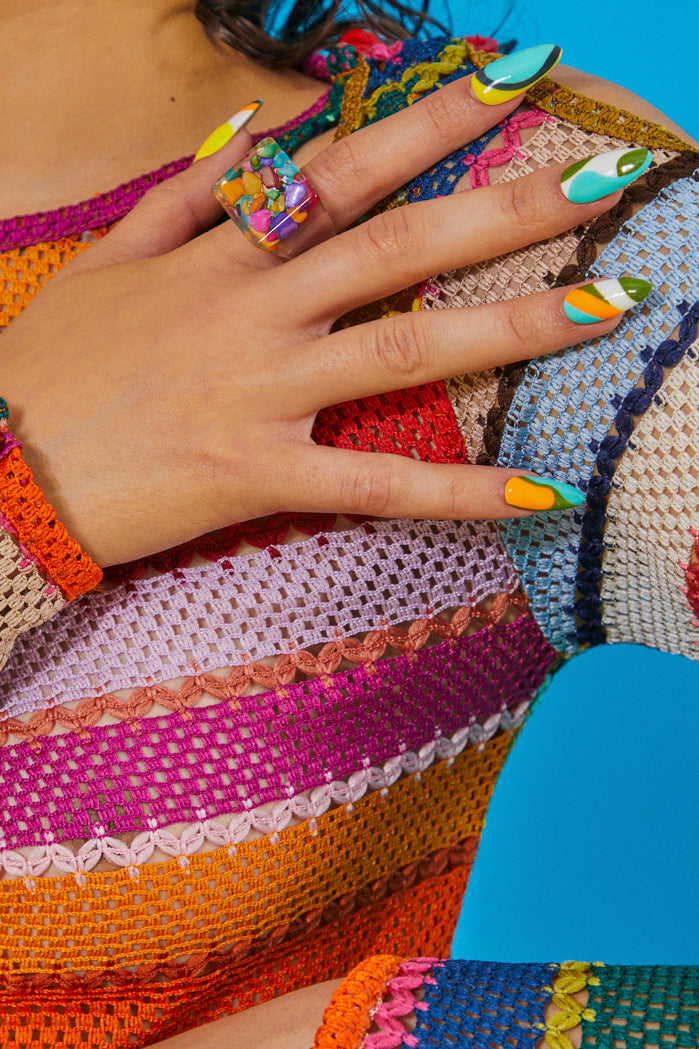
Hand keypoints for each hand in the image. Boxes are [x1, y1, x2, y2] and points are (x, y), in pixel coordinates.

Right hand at [0, 70, 629, 566]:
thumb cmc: (53, 368)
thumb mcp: (107, 260)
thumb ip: (184, 195)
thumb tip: (252, 141)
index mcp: (220, 257)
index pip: (340, 171)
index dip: (427, 122)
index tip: (505, 82)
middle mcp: (253, 313)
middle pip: (395, 246)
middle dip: (502, 206)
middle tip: (598, 178)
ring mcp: (260, 393)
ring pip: (404, 352)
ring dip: (513, 323)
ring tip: (604, 302)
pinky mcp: (258, 475)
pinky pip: (377, 486)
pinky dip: (459, 493)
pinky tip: (535, 494)